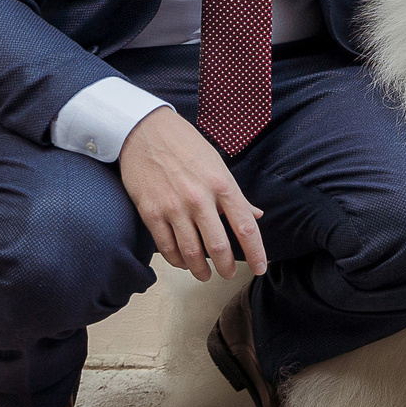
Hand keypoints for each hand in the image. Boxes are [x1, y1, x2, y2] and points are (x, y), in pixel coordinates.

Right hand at [120, 108, 267, 281]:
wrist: (144, 131)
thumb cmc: (185, 146)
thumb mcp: (218, 165)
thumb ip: (236, 195)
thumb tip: (256, 215)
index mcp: (222, 185)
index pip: (245, 226)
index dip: (256, 252)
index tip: (260, 268)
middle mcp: (200, 198)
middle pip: (219, 246)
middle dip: (226, 267)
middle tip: (228, 275)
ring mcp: (174, 207)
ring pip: (191, 252)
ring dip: (200, 270)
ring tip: (205, 274)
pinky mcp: (151, 212)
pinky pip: (166, 246)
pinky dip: (177, 260)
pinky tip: (182, 262)